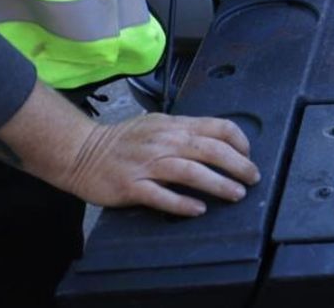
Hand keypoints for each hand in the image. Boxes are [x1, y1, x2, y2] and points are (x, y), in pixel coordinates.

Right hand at [0, 82, 259, 217]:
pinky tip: (198, 210)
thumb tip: (218, 140)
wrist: (81, 151)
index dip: (239, 141)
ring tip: (236, 194)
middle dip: (238, 165)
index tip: (248, 155)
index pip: (218, 127)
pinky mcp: (132, 186)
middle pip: (211, 150)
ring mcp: (148, 165)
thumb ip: (186, 130)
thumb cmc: (124, 140)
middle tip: (252, 178)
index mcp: (175, 126)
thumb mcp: (159, 124)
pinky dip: (182, 203)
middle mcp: (165, 142)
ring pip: (191, 172)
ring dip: (218, 184)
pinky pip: (161, 196)